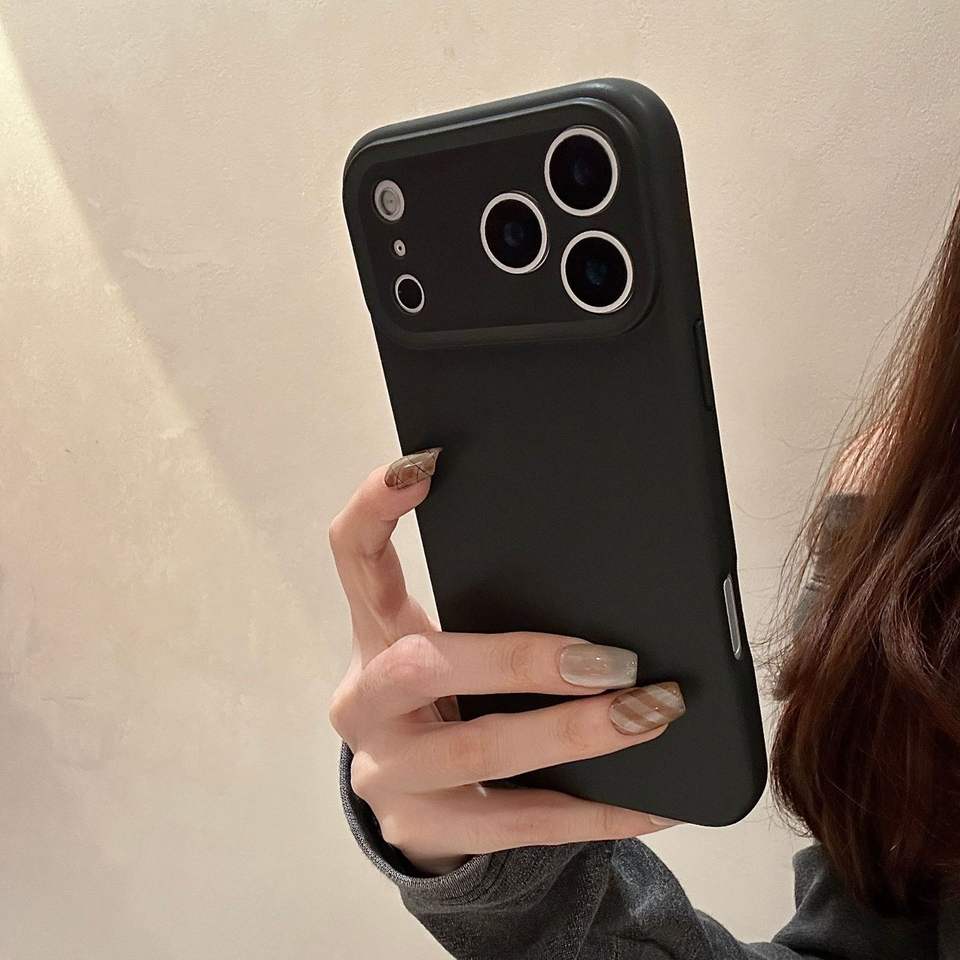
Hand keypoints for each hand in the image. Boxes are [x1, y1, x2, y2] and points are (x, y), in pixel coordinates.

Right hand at [328, 448, 685, 875]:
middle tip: (609, 660)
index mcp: (372, 636)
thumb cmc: (445, 703)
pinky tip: (652, 801)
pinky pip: (517, 824)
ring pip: (477, 752)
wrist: (416, 802)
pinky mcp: (422, 833)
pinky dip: (592, 811)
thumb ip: (490, 619)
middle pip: (422, 666)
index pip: (352, 557)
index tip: (424, 464)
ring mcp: (387, 775)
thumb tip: (605, 597)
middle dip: (519, 660)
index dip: (375, 509)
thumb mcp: (450, 653)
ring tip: (649, 715)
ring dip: (573, 734)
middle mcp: (365, 703)